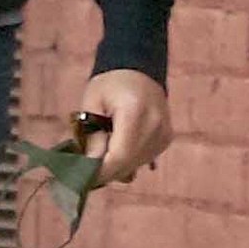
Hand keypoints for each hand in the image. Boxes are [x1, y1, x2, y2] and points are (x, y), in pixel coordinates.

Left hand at [79, 70, 171, 185]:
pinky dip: (128, 160)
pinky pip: (145, 159)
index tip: (82, 179)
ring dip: (117, 166)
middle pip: (129, 163)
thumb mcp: (92, 104)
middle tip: (86, 170)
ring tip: (101, 152)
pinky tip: (116, 148)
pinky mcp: (166, 138)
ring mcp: (164, 133)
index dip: (101, 172)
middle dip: (106, 171)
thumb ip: (92, 136)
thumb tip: (90, 167)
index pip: (119, 156)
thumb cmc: (110, 84)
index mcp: (135, 113)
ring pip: (136, 164)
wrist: (139, 68)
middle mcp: (155, 126)